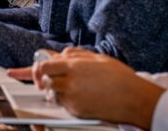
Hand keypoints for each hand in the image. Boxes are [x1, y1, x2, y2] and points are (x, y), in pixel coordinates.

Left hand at [33, 48, 163, 126]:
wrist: (134, 99)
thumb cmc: (119, 77)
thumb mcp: (96, 58)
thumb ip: (75, 55)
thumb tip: (60, 55)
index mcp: (74, 67)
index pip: (44, 66)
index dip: (37, 68)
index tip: (34, 70)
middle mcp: (71, 83)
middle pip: (45, 81)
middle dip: (43, 79)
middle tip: (45, 79)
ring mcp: (73, 99)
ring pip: (52, 94)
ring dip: (55, 90)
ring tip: (68, 86)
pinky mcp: (77, 112)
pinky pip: (64, 105)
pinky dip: (66, 100)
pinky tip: (80, 95)